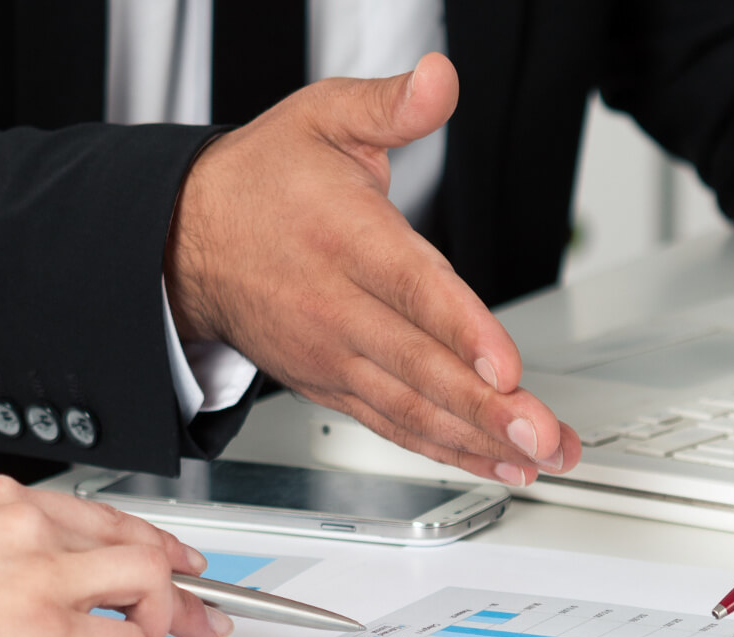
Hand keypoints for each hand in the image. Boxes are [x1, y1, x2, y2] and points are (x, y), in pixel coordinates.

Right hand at [0, 476, 230, 636]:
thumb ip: (9, 566)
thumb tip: (51, 618)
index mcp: (6, 502)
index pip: (104, 515)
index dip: (152, 542)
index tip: (177, 561)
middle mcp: (32, 524)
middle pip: (140, 543)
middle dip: (182, 586)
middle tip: (202, 617)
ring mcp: (46, 571)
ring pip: (146, 582)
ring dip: (151, 627)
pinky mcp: (50, 626)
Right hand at [165, 52, 579, 486]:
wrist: (190, 240)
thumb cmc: (263, 182)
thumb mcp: (321, 119)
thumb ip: (387, 104)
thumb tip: (440, 80)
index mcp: (344, 237)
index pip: (411, 288)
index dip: (460, 331)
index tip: (505, 369)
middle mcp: (336, 306)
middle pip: (417, 365)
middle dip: (484, 408)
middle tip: (542, 436)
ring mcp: (330, 354)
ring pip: (407, 407)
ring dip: (473, 439)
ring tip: (532, 459)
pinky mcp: (327, 383)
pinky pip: (387, 422)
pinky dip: (437, 447)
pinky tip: (484, 459)